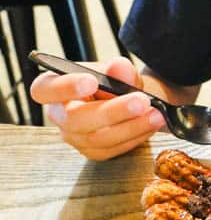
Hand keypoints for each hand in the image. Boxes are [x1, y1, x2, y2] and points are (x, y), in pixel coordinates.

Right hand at [30, 57, 164, 159]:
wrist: (128, 98)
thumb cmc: (113, 81)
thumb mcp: (118, 69)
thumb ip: (119, 69)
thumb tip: (119, 68)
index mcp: (53, 87)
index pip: (45, 90)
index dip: (65, 87)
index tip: (92, 81)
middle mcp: (59, 115)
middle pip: (76, 120)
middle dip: (112, 111)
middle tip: (141, 101)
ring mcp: (74, 137)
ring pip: (98, 139)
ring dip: (131, 127)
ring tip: (156, 114)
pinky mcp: (92, 152)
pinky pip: (113, 149)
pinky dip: (135, 137)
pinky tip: (151, 125)